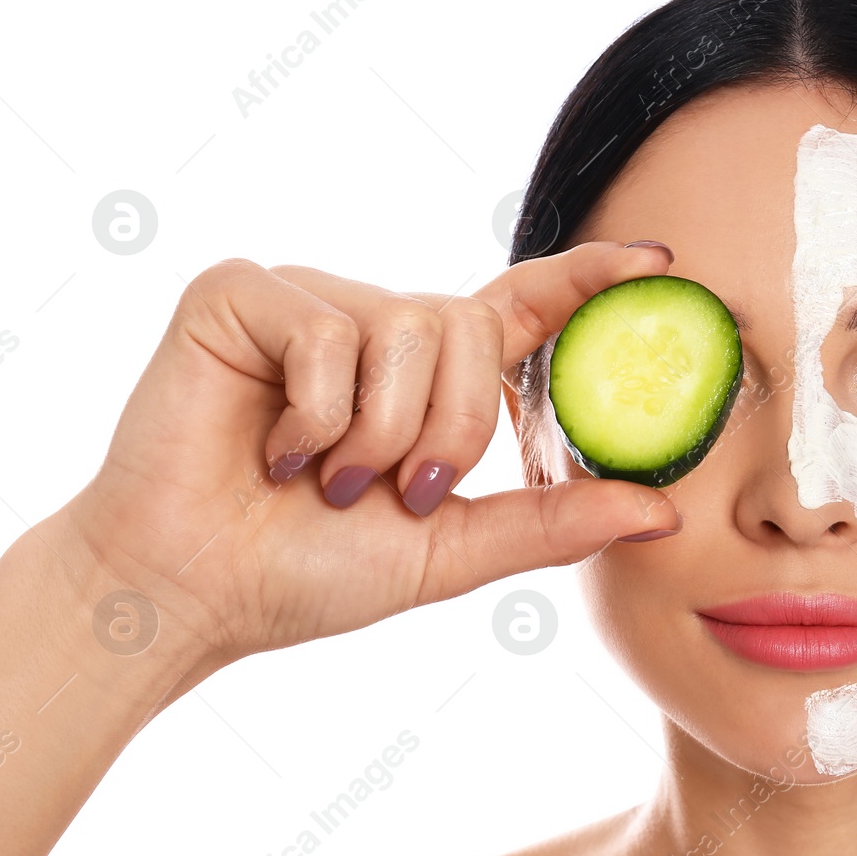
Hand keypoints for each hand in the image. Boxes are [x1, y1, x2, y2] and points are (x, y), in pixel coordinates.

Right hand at [59, 241, 680, 665]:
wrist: (191, 593)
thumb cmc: (308, 571)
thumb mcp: (450, 549)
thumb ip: (550, 520)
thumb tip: (665, 511)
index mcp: (427, 374)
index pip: (524, 305)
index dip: (589, 279)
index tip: (659, 262)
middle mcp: (374, 323)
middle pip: (470, 329)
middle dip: (448, 431)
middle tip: (394, 491)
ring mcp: (308, 300)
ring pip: (405, 328)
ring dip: (376, 433)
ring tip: (325, 478)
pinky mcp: (241, 293)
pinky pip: (326, 333)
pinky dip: (314, 414)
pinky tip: (272, 450)